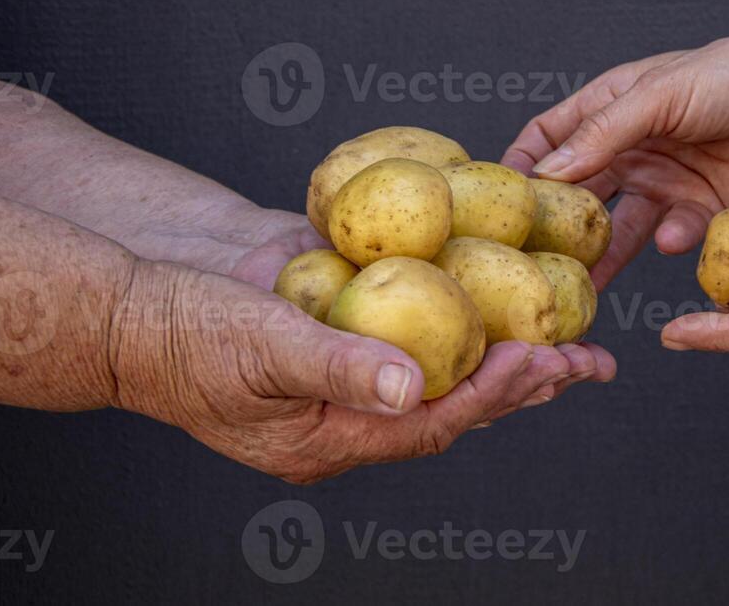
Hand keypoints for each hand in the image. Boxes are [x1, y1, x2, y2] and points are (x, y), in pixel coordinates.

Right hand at [110, 260, 615, 482]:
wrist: (138, 303)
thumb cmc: (185, 332)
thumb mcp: (258, 350)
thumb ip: (334, 368)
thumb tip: (410, 387)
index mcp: (329, 438)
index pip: (431, 423)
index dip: (491, 395)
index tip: (543, 360)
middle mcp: (351, 412)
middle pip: (455, 404)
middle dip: (525, 383)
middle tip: (589, 361)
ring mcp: (354, 369)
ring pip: (448, 367)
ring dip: (507, 349)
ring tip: (570, 337)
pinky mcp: (354, 327)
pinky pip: (421, 326)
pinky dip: (465, 312)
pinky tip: (505, 290)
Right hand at [503, 33, 728, 285]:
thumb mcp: (661, 93)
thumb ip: (604, 133)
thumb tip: (547, 173)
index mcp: (615, 106)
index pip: (550, 137)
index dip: (524, 165)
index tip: (499, 202)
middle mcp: (635, 148)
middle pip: (580, 192)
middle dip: (559, 224)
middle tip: (535, 258)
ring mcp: (669, 182)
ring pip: (621, 228)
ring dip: (604, 255)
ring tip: (585, 284)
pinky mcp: (706, 211)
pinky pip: (677, 238)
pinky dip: (674, 243)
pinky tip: (676, 239)